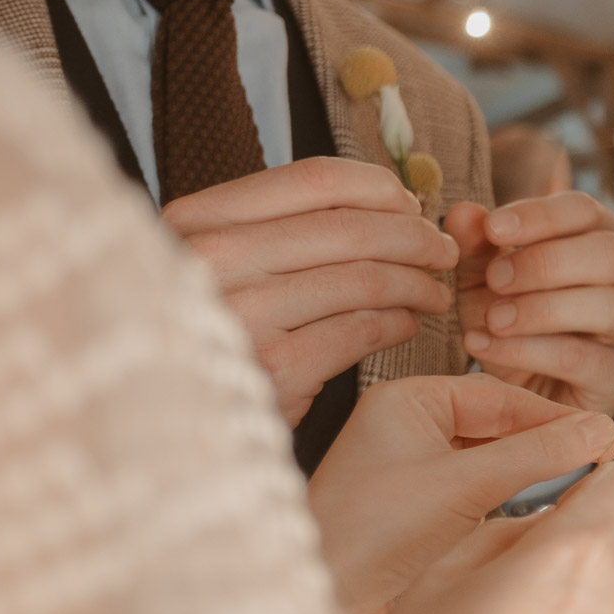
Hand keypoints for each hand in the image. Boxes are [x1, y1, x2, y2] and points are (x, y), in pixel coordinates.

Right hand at [161, 157, 457, 424]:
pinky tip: (408, 324)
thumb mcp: (219, 267)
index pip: (315, 180)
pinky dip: (400, 323)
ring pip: (367, 278)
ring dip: (417, 283)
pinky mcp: (274, 368)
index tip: (413, 207)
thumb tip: (390, 202)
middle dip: (416, 238)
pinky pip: (364, 330)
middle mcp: (213, 260)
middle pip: (352, 228)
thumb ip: (280, 229)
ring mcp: (242, 315)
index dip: (380, 189)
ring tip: (435, 293)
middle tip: (444, 253)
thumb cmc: (208, 337)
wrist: (169, 433)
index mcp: (196, 220)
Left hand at [307, 373, 613, 613]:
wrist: (319, 602)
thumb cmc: (368, 535)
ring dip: (529, 469)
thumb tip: (599, 430)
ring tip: (578, 482)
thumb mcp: (463, 486)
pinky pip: (478, 486)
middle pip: (498, 423)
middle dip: (545, 442)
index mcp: (406, 400)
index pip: (500, 395)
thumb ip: (536, 455)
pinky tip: (536, 507)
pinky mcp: (418, 506)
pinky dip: (508, 493)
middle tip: (600, 458)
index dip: (554, 416)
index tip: (603, 434)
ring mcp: (412, 466)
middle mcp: (407, 426)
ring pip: (491, 456)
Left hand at [449, 193, 613, 414]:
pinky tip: (485, 347)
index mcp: (609, 240)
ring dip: (541, 309)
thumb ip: (476, 247)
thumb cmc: (513, 324)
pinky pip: (581, 357)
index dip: (540, 216)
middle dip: (545, 263)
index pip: (587, 211)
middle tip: (495, 279)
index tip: (494, 228)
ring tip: (493, 319)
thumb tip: (463, 214)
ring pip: (608, 305)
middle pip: (611, 253)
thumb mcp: (485, 282)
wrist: (523, 394)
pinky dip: (527, 350)